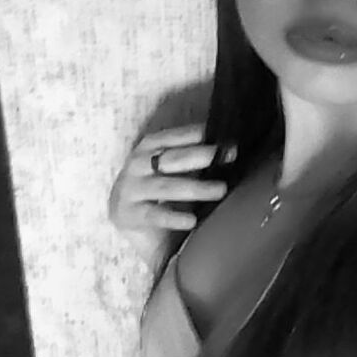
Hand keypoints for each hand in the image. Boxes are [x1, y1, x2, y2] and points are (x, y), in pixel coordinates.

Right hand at [107, 123, 234, 267]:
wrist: (127, 218)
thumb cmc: (158, 188)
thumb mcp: (174, 169)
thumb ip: (194, 158)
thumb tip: (230, 150)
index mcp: (150, 146)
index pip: (176, 136)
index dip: (200, 135)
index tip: (226, 137)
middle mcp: (138, 164)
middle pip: (172, 158)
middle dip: (202, 156)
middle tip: (228, 156)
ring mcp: (131, 189)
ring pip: (166, 187)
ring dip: (196, 188)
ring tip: (220, 190)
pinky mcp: (130, 214)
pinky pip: (154, 215)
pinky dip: (174, 217)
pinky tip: (191, 220)